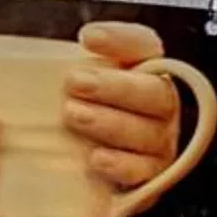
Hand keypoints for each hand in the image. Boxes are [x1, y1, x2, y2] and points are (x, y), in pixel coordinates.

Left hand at [64, 21, 182, 193]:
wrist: (63, 169)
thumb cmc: (67, 110)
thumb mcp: (58, 79)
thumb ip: (58, 59)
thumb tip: (65, 44)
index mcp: (141, 70)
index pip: (144, 45)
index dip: (122, 40)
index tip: (88, 38)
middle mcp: (158, 106)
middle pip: (154, 93)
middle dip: (116, 87)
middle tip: (75, 82)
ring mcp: (158, 144)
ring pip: (150, 133)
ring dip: (112, 123)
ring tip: (73, 116)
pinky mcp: (149, 179)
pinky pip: (145, 173)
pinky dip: (122, 165)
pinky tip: (96, 159)